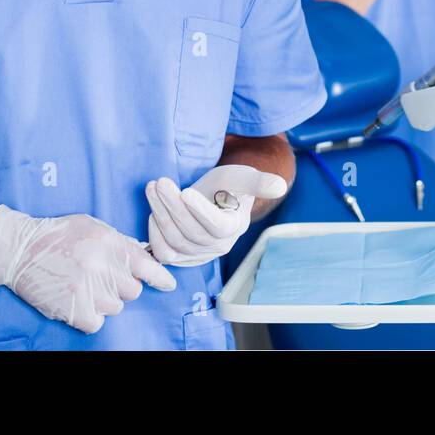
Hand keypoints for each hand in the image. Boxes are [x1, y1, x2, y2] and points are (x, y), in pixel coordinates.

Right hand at [0, 205, 174, 333]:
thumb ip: (120, 243)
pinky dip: (91, 316)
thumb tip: (145, 259)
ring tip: (86, 286)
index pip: (147, 265)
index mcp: (110, 243)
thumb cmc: (60, 236)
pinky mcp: (73, 309)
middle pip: (133, 290)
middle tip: (102, 277)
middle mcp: (102, 266)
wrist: (21, 250)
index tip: (168, 285)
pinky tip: (80, 301)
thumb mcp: (94, 227)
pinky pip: (97, 323)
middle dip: (122, 286)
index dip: (160, 278)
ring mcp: (87, 289)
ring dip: (105, 301)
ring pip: (115, 307)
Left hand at [145, 164, 288, 266]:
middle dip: (172, 206)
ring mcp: (199, 254)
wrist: (215, 198)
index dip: (201, 212)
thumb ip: (259, 182)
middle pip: (191, 232)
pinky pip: (164, 253)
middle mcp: (219, 246)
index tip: (186, 192)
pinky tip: (155, 211)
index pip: (217, 226)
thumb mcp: (243, 177)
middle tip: (159, 182)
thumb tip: (279, 186)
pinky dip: (155, 233)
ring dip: (160, 214)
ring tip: (154, 188)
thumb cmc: (229, 185)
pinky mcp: (182, 257)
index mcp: (235, 227)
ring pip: (175, 240)